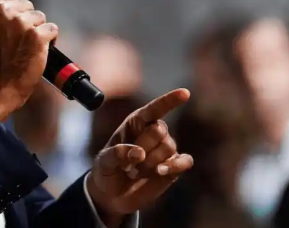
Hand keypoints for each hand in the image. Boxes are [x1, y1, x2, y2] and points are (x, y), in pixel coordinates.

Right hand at [0, 0, 56, 121]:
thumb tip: (7, 11)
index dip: (14, 2)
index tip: (15, 14)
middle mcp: (4, 11)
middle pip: (27, 5)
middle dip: (27, 20)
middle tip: (20, 40)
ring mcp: (22, 23)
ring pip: (41, 18)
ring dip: (38, 32)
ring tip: (27, 48)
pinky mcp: (37, 36)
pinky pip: (52, 30)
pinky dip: (50, 41)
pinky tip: (40, 52)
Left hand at [87, 89, 193, 225]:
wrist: (113, 195)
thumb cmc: (107, 170)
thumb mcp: (103, 161)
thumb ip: (116, 154)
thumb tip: (138, 153)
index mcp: (136, 122)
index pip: (155, 108)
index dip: (169, 100)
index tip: (185, 93)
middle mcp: (154, 132)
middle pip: (159, 130)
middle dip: (143, 147)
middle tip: (130, 162)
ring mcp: (166, 149)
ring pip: (168, 147)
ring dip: (150, 163)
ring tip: (136, 172)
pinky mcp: (175, 166)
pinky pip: (185, 161)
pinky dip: (175, 166)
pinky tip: (160, 172)